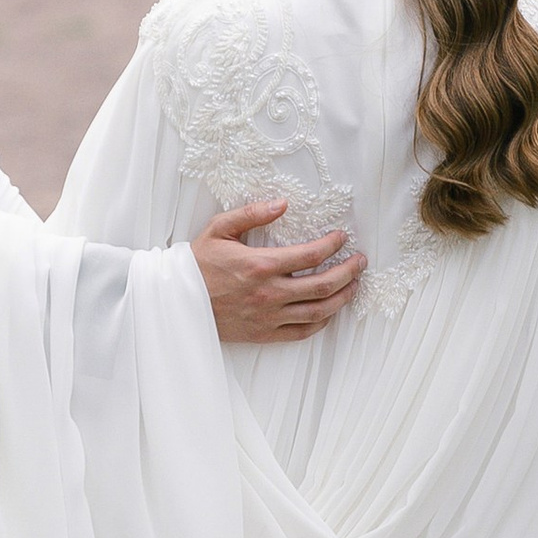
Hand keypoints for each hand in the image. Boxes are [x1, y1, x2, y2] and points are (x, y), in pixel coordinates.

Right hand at [194, 201, 365, 343]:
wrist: (177, 301)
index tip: (342, 237)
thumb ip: (252, 214)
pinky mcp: (264, 334)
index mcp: (261, 265)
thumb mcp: (219, 229)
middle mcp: (270, 293)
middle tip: (360, 261)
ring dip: (342, 297)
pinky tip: (329, 311)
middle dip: (349, 271)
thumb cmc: (198, 264)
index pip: (311, 255)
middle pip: (324, 284)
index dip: (333, 245)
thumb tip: (282, 203)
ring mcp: (269, 317)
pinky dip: (321, 322)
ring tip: (354, 285)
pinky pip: (302, 332)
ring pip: (319, 311)